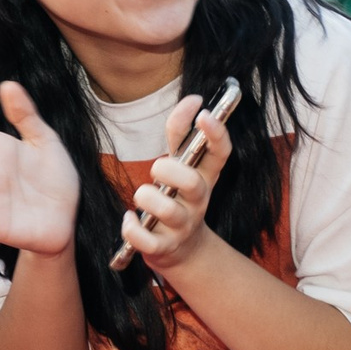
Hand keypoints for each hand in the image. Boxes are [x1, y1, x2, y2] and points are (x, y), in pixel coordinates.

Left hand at [121, 93, 231, 273]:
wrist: (183, 250)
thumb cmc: (178, 198)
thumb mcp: (182, 167)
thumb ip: (181, 134)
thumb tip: (193, 98)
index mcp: (205, 178)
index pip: (220, 154)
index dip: (216, 134)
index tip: (205, 114)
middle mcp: (199, 201)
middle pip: (193, 183)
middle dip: (169, 170)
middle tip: (157, 168)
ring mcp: (183, 226)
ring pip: (168, 211)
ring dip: (147, 198)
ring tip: (142, 197)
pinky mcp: (165, 248)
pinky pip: (147, 240)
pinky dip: (132, 228)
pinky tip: (129, 220)